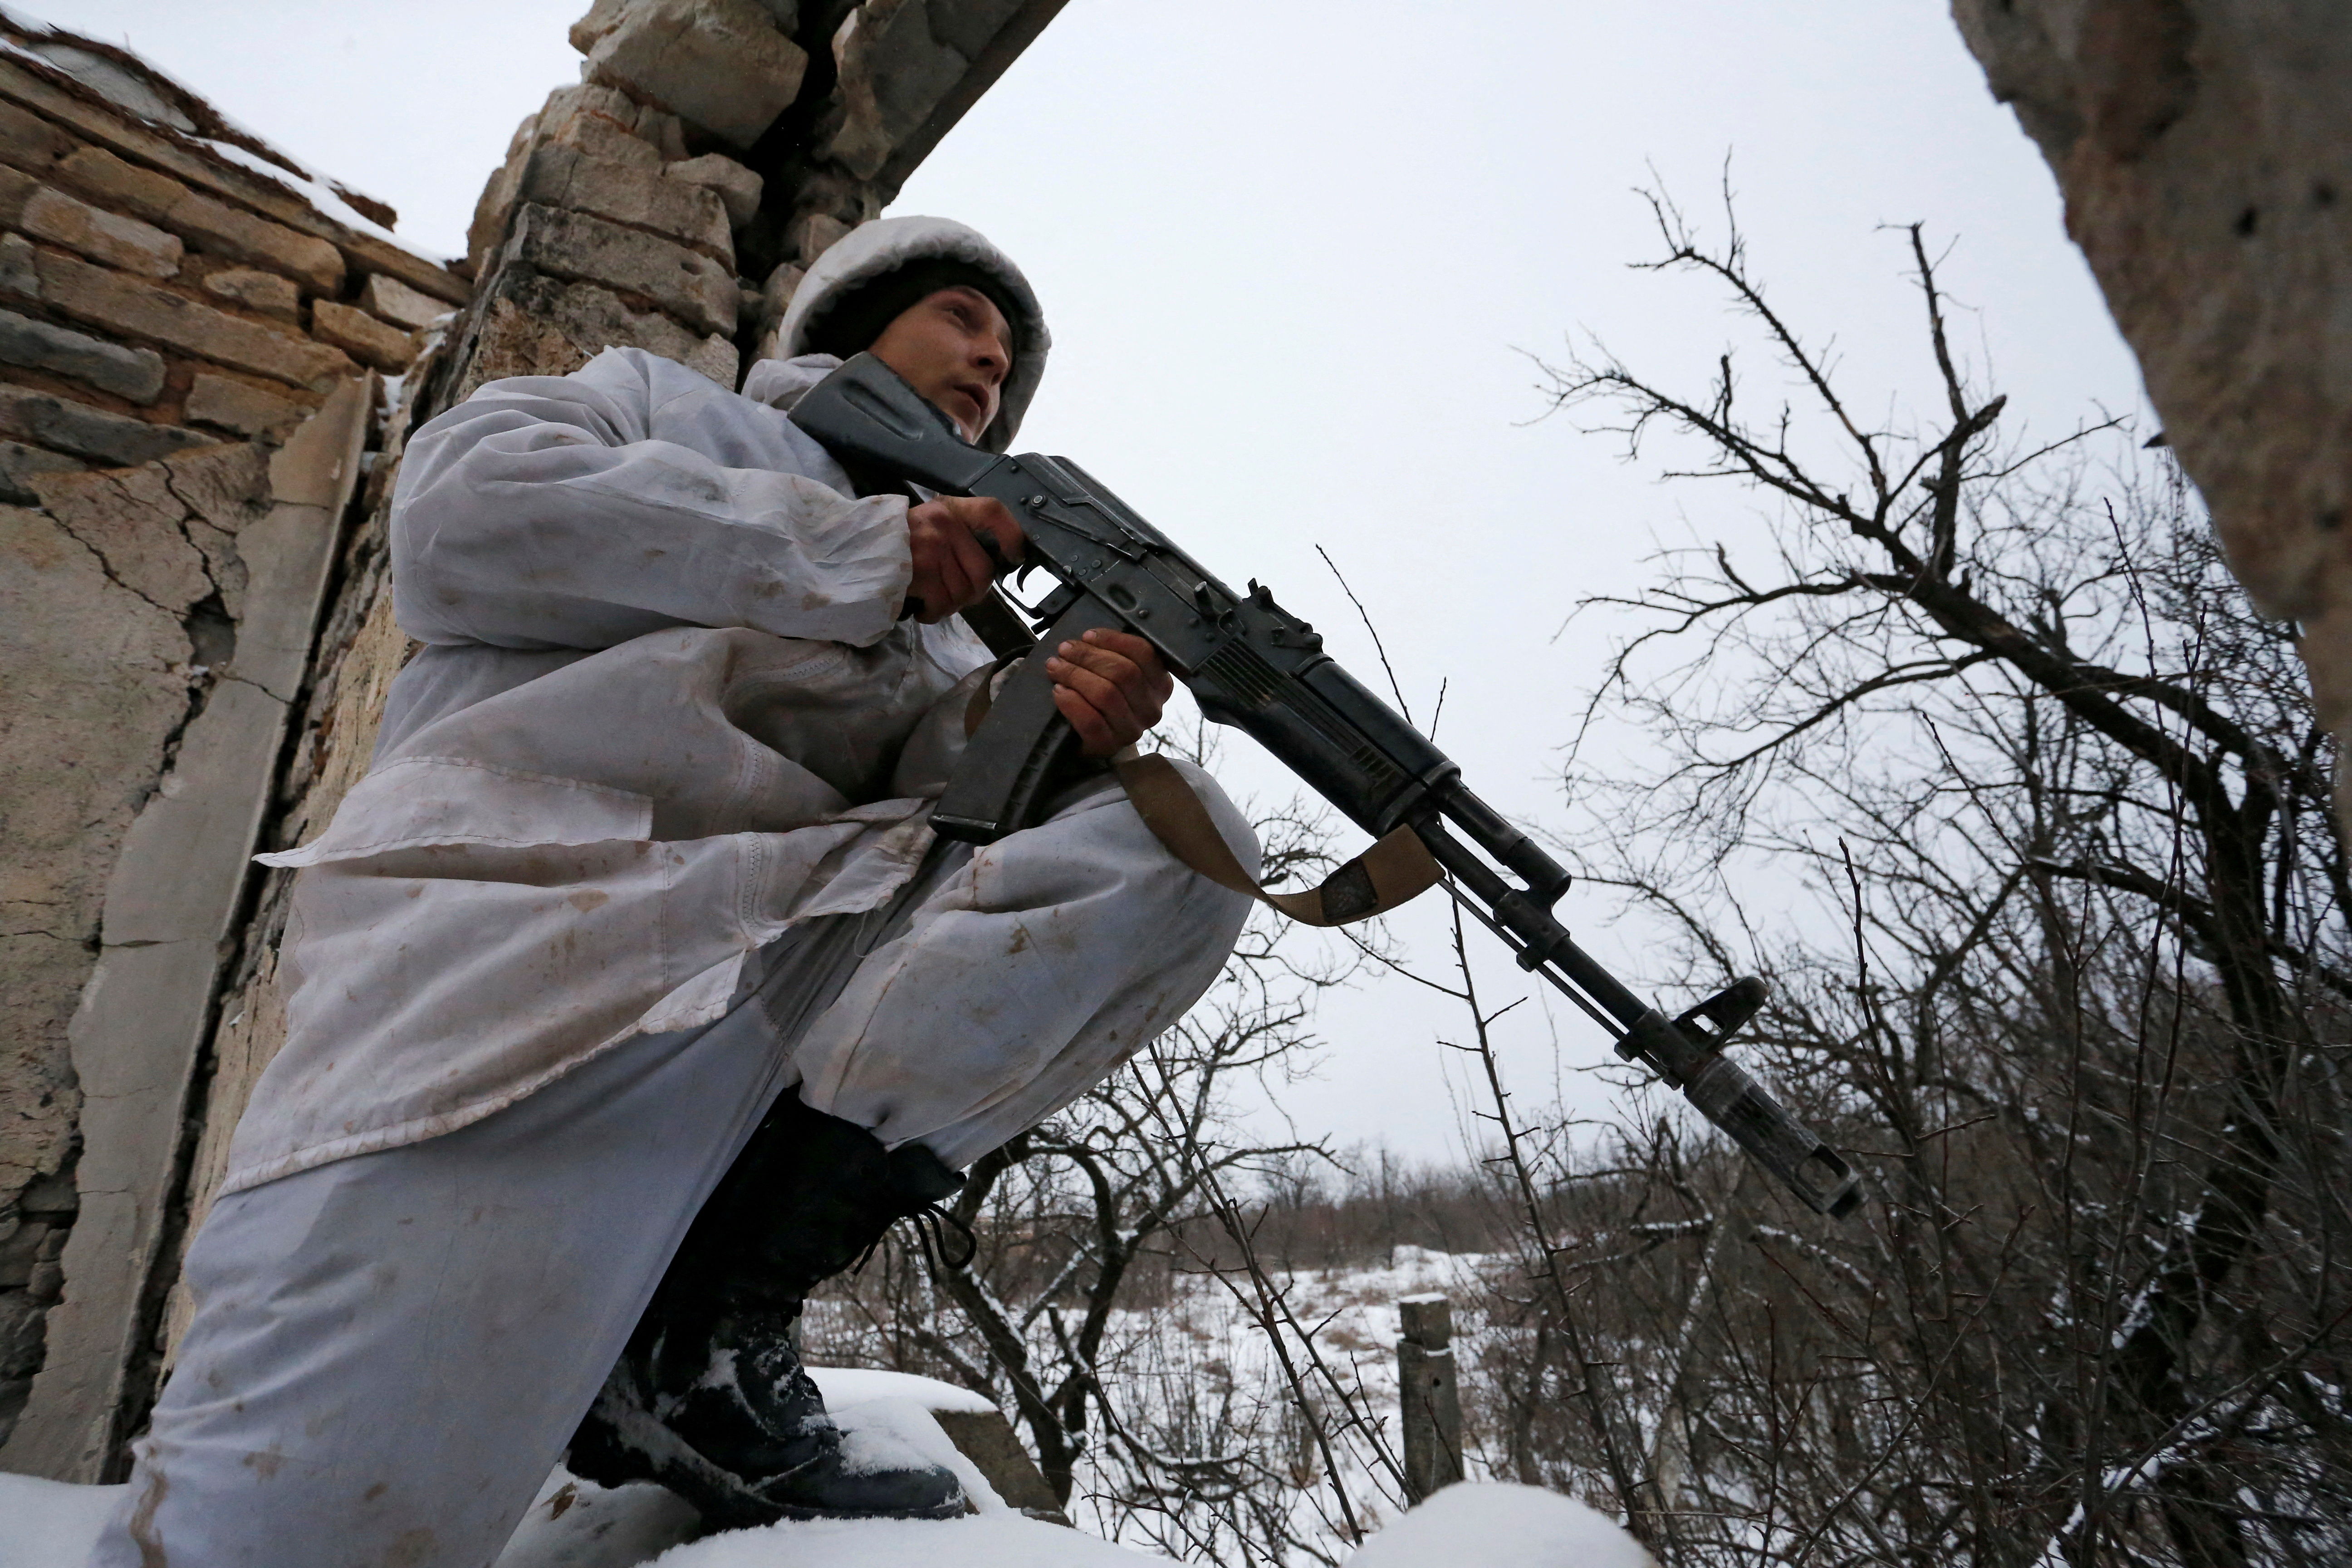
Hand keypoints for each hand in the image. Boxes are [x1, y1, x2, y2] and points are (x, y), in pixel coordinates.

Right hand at [905, 496, 1022, 622]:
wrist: (849, 555)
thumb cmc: (893, 547)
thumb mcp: (927, 528)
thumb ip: (957, 539)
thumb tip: (993, 567)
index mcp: (947, 510)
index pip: (992, 511)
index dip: (1011, 536)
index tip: (1014, 556)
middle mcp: (942, 524)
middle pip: (983, 570)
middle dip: (972, 592)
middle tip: (951, 593)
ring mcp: (932, 546)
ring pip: (964, 593)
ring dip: (948, 605)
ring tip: (928, 596)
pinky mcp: (921, 571)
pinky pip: (943, 604)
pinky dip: (933, 613)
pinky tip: (920, 604)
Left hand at [1045, 629, 1173, 756]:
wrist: (1096, 739)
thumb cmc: (1105, 698)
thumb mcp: (1118, 674)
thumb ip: (1112, 654)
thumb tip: (1086, 638)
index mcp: (1159, 684)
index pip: (1144, 653)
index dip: (1113, 640)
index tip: (1087, 635)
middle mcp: (1151, 708)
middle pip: (1123, 672)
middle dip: (1088, 656)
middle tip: (1064, 650)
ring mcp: (1132, 730)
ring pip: (1106, 694)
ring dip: (1075, 675)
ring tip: (1056, 667)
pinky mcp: (1109, 745)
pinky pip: (1091, 721)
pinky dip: (1072, 703)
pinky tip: (1059, 691)